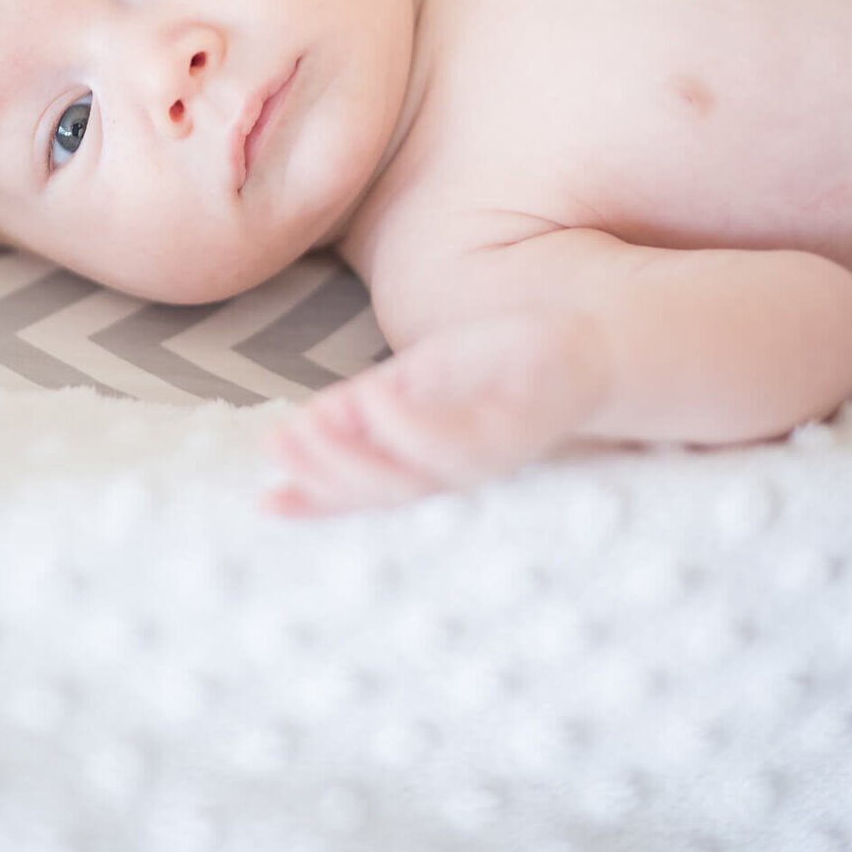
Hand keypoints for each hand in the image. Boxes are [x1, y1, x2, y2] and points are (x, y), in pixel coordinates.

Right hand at [260, 310, 607, 518]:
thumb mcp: (419, 382)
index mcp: (426, 465)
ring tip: (307, 430)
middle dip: (323, 473)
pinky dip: (410, 429)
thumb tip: (307, 425)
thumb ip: (367, 407)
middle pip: (379, 491)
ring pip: (409, 477)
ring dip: (353, 459)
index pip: (362, 490)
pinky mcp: (514, 429)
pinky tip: (374, 405)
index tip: (264, 502)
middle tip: (277, 449)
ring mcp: (483, 456)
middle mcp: (454, 474)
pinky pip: (455, 441)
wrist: (587, 349)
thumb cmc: (500, 369)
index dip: (314, 499)